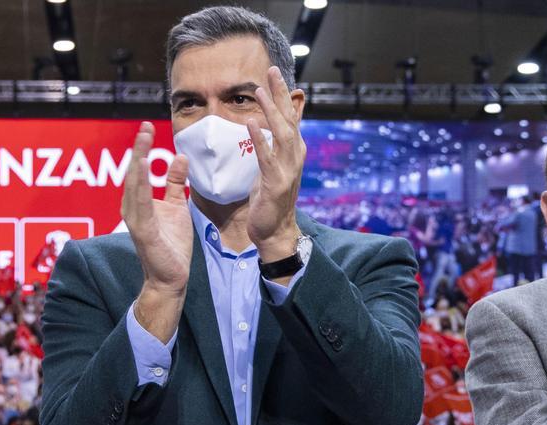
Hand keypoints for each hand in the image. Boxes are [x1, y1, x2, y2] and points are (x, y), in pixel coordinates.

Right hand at [122, 121, 192, 342]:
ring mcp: (136, 220)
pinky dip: (142, 185)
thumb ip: (176, 183)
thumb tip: (180, 157)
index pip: (140, 169)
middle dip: (138, 149)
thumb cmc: (172, 244)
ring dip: (138, 161)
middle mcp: (132, 208)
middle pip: (134, 173)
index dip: (142, 147)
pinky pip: (142, 204)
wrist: (172, 277)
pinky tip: (146, 167)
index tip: (148, 126)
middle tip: (145, 126)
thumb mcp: (178, 206)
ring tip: (143, 139)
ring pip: (134, 185)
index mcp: (139, 202)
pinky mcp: (144, 232)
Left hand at [246, 66, 305, 262]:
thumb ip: (275, 143)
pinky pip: (267, 158)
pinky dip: (260, 140)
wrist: (275, 230)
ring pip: (281, 134)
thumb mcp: (274, 165)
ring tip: (260, 91)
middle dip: (280, 95)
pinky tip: (251, 123)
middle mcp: (295, 157)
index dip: (283, 94)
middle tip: (272, 71)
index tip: (275, 72)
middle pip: (289, 119)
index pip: (290, 117)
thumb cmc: (271, 198)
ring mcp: (288, 170)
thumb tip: (270, 123)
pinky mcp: (276, 184)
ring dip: (271, 111)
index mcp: (294, 151)